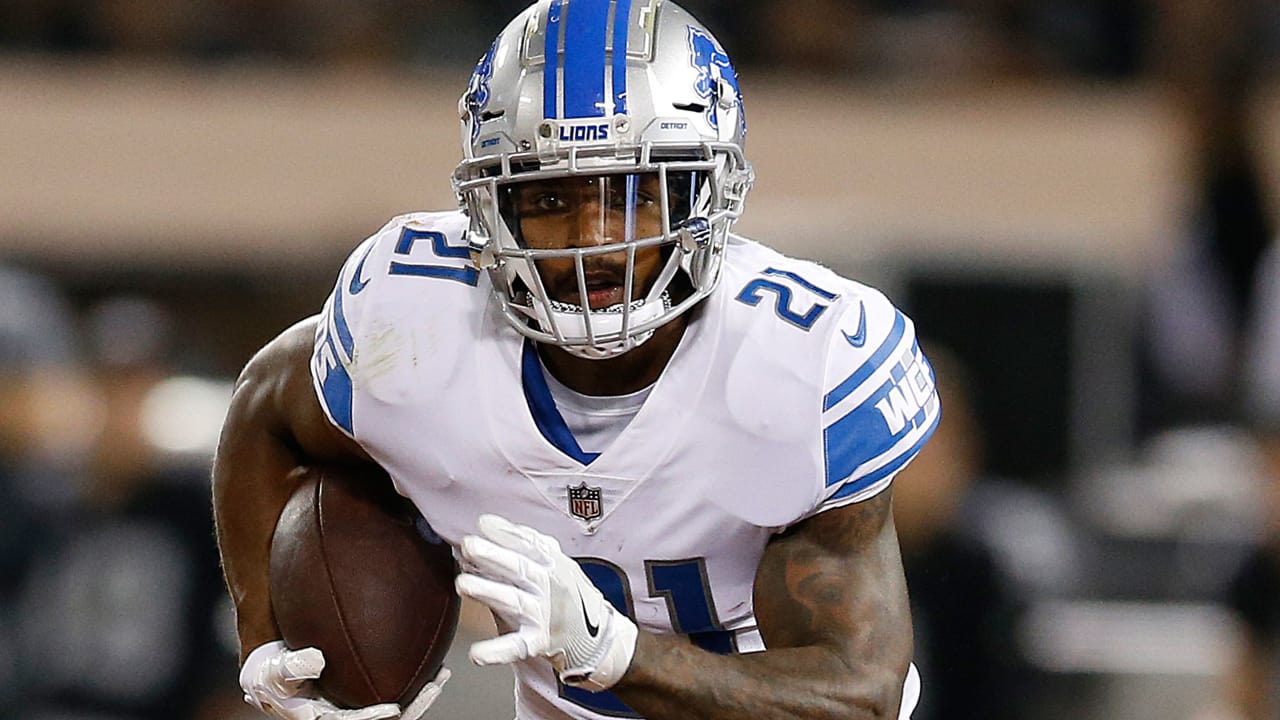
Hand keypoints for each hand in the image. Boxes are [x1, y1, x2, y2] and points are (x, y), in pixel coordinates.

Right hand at [239, 641, 449, 719]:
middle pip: (386, 718)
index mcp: (324, 718)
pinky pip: (393, 685)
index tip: (394, 709)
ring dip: (420, 692)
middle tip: (435, 685)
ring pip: (396, 702)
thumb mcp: (274, 671)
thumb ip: (294, 666)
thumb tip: (318, 660)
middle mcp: (345, 713)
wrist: (271, 669)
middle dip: (413, 706)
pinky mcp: (363, 690)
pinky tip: (430, 659)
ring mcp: (357, 702)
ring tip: (442, 673)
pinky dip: (413, 676)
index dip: (375, 719)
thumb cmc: (271, 674)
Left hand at [455, 514, 637, 690]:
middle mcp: (549, 587)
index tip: (483, 524)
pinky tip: (478, 654)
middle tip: (469, 545)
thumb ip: (525, 544)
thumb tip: (488, 523)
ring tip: (463, 583)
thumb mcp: (556, 563)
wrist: (596, 636)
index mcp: (552, 564)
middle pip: (520, 569)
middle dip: (493, 556)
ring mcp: (544, 615)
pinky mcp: (539, 642)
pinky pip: (516, 646)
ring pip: (514, 601)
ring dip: (489, 592)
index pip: (528, 545)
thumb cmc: (567, 594)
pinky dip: (497, 651)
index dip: (505, 534)